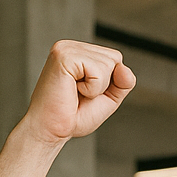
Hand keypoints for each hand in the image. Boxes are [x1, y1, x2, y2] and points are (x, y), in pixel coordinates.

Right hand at [20, 40, 135, 146]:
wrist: (51, 130)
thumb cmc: (72, 116)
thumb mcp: (107, 99)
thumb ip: (122, 83)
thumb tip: (125, 69)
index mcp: (79, 53)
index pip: (115, 58)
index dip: (110, 81)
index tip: (87, 92)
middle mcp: (71, 47)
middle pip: (114, 58)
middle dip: (105, 84)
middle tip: (80, 94)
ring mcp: (66, 49)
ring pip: (108, 64)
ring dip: (97, 88)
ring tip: (75, 93)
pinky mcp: (63, 56)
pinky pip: (97, 71)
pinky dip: (92, 88)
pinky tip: (73, 90)